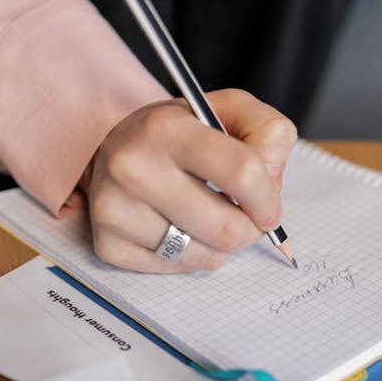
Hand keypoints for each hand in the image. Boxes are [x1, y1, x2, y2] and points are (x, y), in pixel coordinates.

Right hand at [79, 89, 296, 272]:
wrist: (118, 151)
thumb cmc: (180, 134)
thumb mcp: (227, 111)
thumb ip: (268, 132)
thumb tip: (272, 182)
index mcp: (165, 127)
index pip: (242, 172)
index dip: (268, 198)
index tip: (269, 207)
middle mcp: (132, 166)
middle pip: (227, 228)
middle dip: (249, 230)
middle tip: (244, 218)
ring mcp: (114, 209)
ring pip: (205, 256)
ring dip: (221, 245)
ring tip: (208, 217)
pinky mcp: (109, 245)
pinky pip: (178, 269)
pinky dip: (191, 256)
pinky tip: (180, 229)